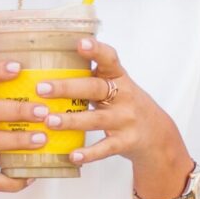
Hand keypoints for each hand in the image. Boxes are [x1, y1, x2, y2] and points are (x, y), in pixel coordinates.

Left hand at [53, 37, 192, 198]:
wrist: (157, 134)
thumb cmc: (125, 104)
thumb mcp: (116, 86)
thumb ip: (92, 77)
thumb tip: (48, 68)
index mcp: (119, 77)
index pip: (109, 59)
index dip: (96, 50)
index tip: (80, 43)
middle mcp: (124, 96)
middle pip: (95, 89)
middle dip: (67, 88)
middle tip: (42, 88)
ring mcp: (126, 119)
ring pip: (96, 119)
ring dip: (71, 121)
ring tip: (49, 121)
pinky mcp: (126, 142)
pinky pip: (105, 148)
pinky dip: (89, 153)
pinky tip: (73, 155)